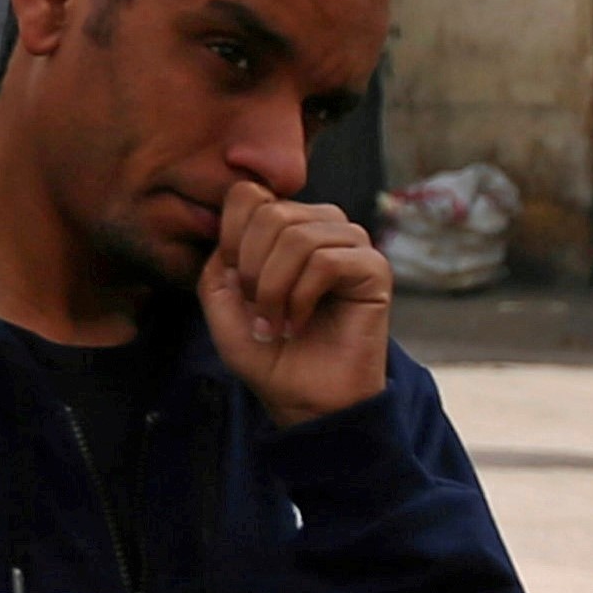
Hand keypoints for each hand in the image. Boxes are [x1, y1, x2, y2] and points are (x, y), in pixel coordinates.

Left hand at [199, 178, 390, 427]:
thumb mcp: (221, 301)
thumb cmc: (266, 350)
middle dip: (250, 268)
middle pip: (271, 212)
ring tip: (276, 322)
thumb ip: (218, 258)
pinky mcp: (374, 269)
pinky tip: (298, 323)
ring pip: (298, 236)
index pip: (248, 195)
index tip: (235, 283)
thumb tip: (237, 224)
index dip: (229, 237)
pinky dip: (301, 296)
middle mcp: (320, 227)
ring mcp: (350, 245)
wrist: (302, 396)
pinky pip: (327, 261)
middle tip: (256, 310)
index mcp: (283, 227)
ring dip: (274, 287)